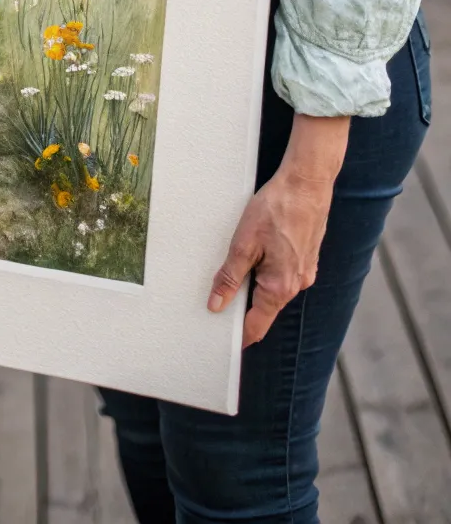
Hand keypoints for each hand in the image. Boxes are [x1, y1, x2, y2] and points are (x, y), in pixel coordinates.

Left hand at [208, 168, 334, 347]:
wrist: (307, 183)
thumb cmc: (276, 209)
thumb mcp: (244, 243)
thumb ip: (230, 277)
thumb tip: (216, 305)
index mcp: (280, 287)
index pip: (257, 325)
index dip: (239, 335)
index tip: (223, 342)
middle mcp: (297, 284)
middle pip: (266, 308)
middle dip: (244, 307)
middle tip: (219, 302)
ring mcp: (305, 271)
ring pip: (275, 290)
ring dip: (256, 286)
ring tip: (236, 271)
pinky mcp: (307, 257)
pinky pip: (284, 274)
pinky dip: (268, 272)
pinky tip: (258, 254)